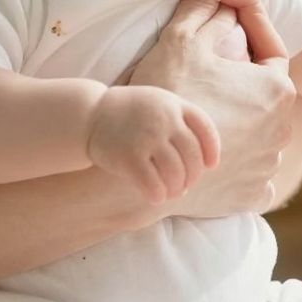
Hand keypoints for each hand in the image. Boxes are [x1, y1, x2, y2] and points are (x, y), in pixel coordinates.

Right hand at [88, 86, 220, 202]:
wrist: (88, 115)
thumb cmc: (126, 114)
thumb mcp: (156, 104)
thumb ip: (179, 122)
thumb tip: (202, 166)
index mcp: (173, 105)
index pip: (205, 129)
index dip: (212, 150)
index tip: (210, 166)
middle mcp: (164, 119)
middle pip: (192, 156)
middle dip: (192, 176)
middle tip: (184, 185)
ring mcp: (147, 138)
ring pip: (176, 173)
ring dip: (176, 189)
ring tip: (170, 193)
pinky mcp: (129, 157)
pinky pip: (153, 184)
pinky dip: (158, 195)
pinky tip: (155, 197)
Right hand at [126, 0, 295, 215]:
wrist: (146, 163)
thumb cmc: (167, 97)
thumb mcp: (181, 40)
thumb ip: (203, 8)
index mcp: (276, 88)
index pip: (270, 46)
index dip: (247, 27)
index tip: (225, 17)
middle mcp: (283, 129)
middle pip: (267, 93)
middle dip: (244, 78)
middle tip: (212, 67)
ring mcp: (270, 165)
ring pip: (261, 134)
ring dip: (242, 122)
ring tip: (210, 109)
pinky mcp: (254, 194)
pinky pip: (252, 173)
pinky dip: (238, 163)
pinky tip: (215, 153)